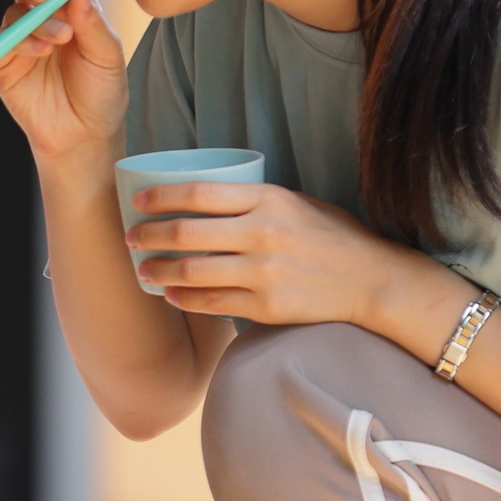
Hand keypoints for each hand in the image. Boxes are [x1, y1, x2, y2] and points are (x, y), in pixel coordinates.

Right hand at [0, 0, 128, 164]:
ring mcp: (21, 40)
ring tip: (58, 41)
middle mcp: (43, 19)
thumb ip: (92, 21)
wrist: (85, 135)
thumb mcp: (107, 55)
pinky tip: (40, 51)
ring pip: (16, 11)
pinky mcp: (3, 63)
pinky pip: (1, 40)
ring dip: (36, 20)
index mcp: (71, 11)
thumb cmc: (100, 93)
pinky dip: (19, 40)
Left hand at [126, 180, 417, 325]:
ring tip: (143, 270)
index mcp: (269, 199)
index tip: (138, 201)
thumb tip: (199, 200)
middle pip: (186, 233)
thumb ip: (253, 200)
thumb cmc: (331, 237)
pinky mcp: (267, 307)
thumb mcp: (296, 202)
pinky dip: (183, 298)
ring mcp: (264, 273)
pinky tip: (171, 294)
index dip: (160, 197)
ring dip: (158, 271)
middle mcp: (263, 233)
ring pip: (192, 272)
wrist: (370, 281)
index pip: (198, 193)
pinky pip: (211, 303)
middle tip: (130, 238)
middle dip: (148, 236)